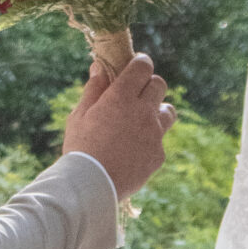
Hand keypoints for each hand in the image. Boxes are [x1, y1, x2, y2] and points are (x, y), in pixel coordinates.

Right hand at [60, 52, 174, 199]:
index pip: (142, 66)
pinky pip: (160, 139)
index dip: (139, 63)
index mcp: (120, 96)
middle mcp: (142, 111)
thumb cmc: (80, 147)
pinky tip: (134, 149)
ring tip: (141, 121)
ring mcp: (154, 133)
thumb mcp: (79, 115)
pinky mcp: (158, 154)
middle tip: (135, 94)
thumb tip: (100, 65)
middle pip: (159, 84)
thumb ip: (93, 89)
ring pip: (168, 111)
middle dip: (148, 85)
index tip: (133, 68)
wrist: (91, 185)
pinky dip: (151, 140)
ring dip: (157, 110)